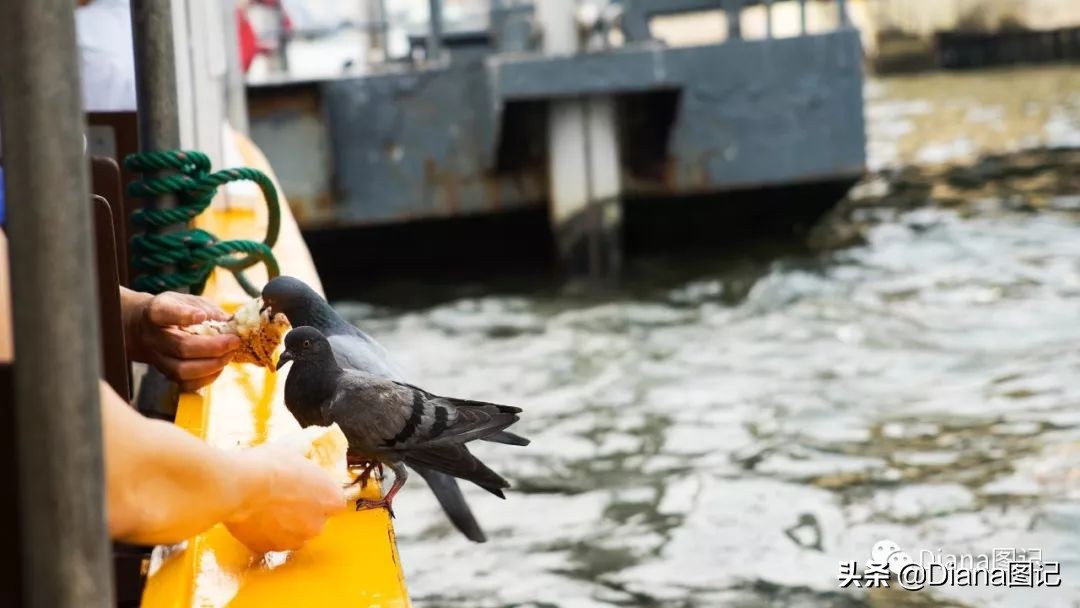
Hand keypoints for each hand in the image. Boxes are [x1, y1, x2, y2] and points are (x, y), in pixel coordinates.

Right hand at [123, 290, 241, 389]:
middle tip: (234, 341)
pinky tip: (219, 366)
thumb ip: (208, 309)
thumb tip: (232, 323)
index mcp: (156, 312)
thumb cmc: (175, 311)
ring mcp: (158, 358)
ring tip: (229, 355)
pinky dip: (207, 378)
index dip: (183, 315)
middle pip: (181, 347)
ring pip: (182, 370)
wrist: (145, 328)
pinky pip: (186, 384)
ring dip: (212, 365)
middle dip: (213, 347)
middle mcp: (154, 337)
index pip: (164, 313)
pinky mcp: (166, 374)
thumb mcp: (188, 301)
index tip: (201, 315)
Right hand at [225, 443, 346, 552]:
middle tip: (284, 497)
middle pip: (315, 520)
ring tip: (265, 508)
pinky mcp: (268, 550)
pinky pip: (269, 542)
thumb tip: (303, 448)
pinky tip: (253, 518)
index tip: (308, 488)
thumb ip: (303, 459)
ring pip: (293, 534)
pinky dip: (264, 534)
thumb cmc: (268, 465)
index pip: (335, 502)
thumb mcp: (292, 452)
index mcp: (330, 499)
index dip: (321, 495)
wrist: (238, 488)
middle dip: (303, 512)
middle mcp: (317, 525)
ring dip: (284, 525)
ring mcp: (293, 541)